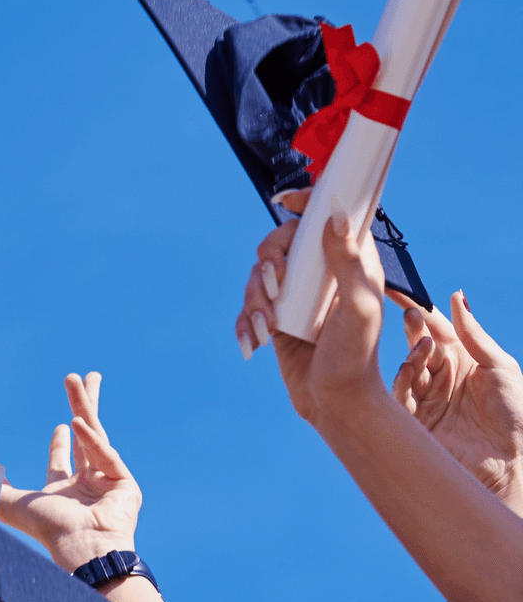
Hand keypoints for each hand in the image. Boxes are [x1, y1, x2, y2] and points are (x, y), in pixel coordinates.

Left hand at [0, 376, 141, 571]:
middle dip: (82, 405)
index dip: (61, 441)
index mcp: (63, 492)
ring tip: (83, 376)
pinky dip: (90, 439)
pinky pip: (104, 454)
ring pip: (97, 434)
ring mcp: (108, 483)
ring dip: (87, 404)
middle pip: (85, 435)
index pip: (62, 459)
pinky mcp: (125, 483)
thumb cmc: (47, 530)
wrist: (80, 547)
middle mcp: (87, 485)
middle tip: (79, 378)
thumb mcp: (11, 503)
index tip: (60, 424)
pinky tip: (75, 422)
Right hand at [238, 196, 390, 425]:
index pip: (326, 218)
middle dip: (267, 261)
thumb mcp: (358, 307)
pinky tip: (253, 343)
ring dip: (254, 300)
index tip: (288, 200)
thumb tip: (335, 215)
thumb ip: (348, 261)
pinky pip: (246, 310)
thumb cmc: (356, 356)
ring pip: (258, 277)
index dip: (308, 202)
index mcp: (349, 263)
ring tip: (266, 326)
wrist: (336, 402)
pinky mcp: (276, 321)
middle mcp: (321, 275)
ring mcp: (296, 298)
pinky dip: (243, 324)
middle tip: (274, 283)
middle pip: (280, 244)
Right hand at [391, 291, 522, 512]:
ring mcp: (425, 398)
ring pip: (409, 366)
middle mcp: (441, 378)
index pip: (437, 329)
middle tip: (409, 314)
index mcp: (463, 362)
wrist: (508, 462)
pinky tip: (414, 364)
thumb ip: (473, 334)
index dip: (421, 310)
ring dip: (413, 351)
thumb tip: (456, 297)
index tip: (403, 291)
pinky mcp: (412, 419)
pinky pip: (400, 393)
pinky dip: (403, 375)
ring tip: (423, 342)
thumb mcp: (500, 365)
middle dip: (413, 328)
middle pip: (420, 345)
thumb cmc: (513, 414)